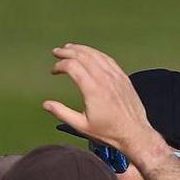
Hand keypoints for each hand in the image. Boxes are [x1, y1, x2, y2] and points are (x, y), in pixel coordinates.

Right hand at [44, 44, 167, 162]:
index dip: (60, 65)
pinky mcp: (122, 77)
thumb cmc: (107, 132)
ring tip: (70, 47)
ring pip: (95, 54)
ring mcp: (115, 76)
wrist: (134, 132)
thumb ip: (62, 113)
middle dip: (67, 52)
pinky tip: (89, 53)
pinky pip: (107, 59)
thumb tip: (46, 104)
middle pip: (83, 56)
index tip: (53, 71)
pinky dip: (95, 53)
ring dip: (81, 49)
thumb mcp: (81, 126)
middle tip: (56, 52)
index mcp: (92, 89)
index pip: (72, 66)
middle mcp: (104, 78)